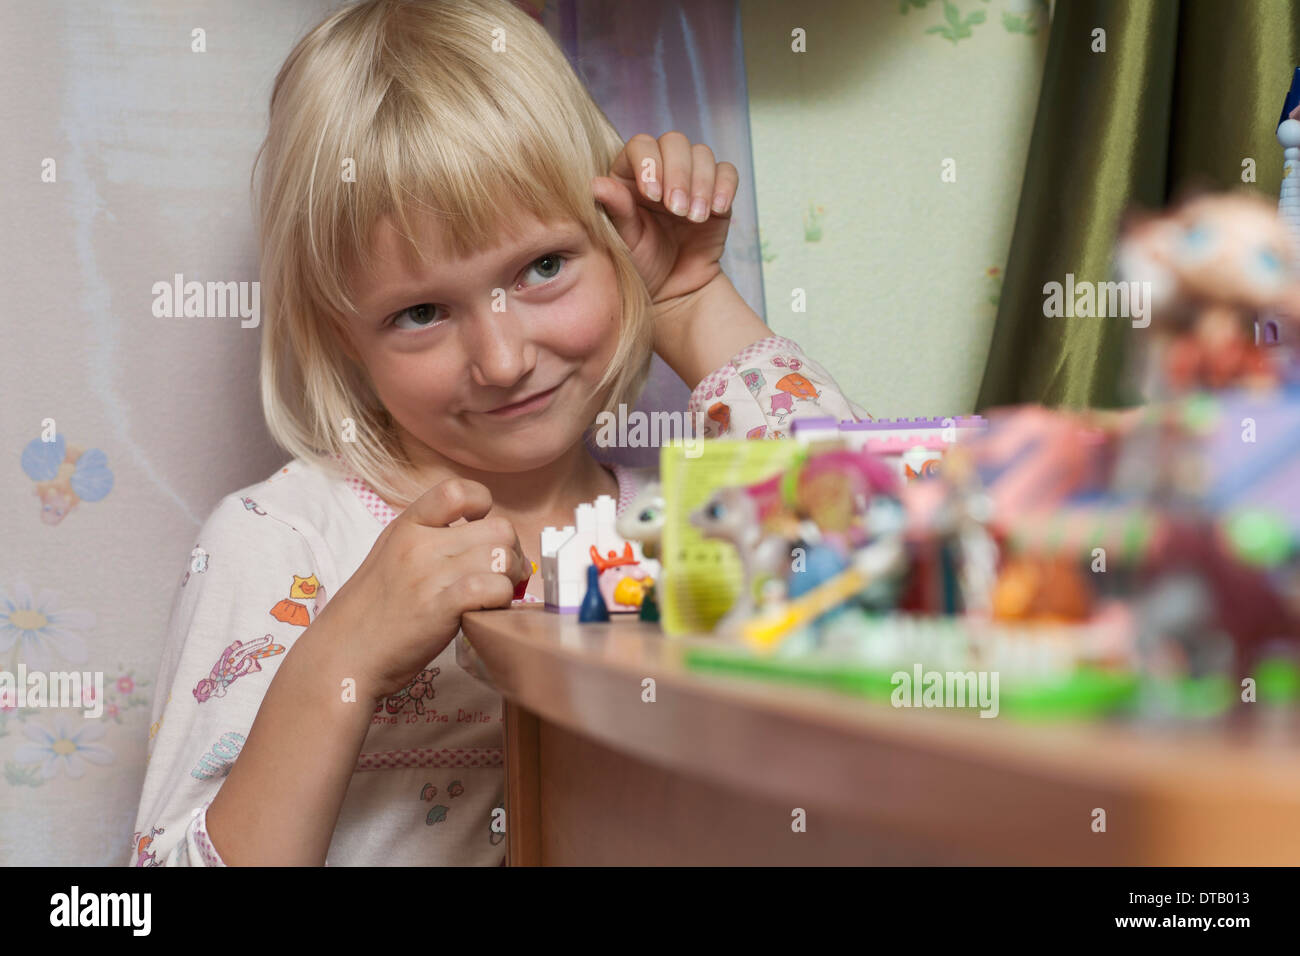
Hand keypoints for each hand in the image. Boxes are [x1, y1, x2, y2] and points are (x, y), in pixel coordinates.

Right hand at [320, 478, 529, 699]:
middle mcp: (419, 545)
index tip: (481, 529)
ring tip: (498, 595)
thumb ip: (427, 539)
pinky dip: (501, 600)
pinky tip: (489, 611)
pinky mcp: (440, 609)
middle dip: (512, 552)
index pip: (456, 490)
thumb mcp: (390, 557)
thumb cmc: (371, 613)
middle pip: (498, 528)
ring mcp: (429, 576)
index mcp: (406, 527)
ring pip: (502, 557)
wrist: (342, 656)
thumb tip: (478, 536)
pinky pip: (493, 588)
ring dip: (511, 579)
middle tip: (504, 574)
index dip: (483, 504)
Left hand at [592, 131, 738, 304]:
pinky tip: (716, 210)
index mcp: (631, 173)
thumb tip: (596, 184)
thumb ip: (616, 211)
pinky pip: (727, 173)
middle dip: (678, 174)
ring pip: (702, 154)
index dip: (649, 163)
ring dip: (701, 184)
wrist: (674, 288)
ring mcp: (691, 177)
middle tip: (677, 210)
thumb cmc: (642, 263)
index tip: (653, 197)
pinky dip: (725, 187)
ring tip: (694, 217)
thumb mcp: (626, 241)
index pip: (641, 145)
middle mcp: (661, 168)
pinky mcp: (717, 190)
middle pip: (674, 142)